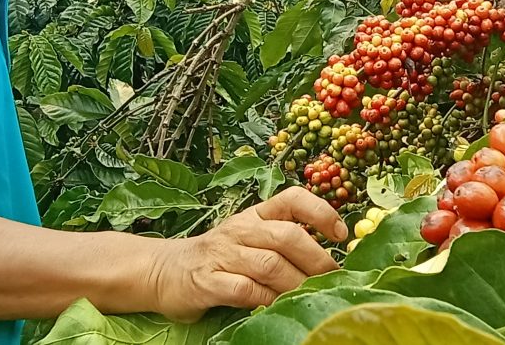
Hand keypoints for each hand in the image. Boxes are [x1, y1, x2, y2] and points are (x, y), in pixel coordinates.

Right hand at [150, 187, 345, 320]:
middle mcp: (241, 229)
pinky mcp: (208, 282)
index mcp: (255, 215)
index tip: (341, 234)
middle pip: (287, 236)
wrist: (163, 270)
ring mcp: (223, 255)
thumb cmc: (219, 256)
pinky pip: (245, 290)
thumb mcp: (250, 238)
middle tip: (334, 277)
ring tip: (312, 296)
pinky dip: (267, 300)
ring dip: (296, 283)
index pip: (292, 198)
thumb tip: (332, 260)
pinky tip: (277, 306)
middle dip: (317, 259)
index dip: (320, 212)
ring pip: (269, 264)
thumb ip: (283, 242)